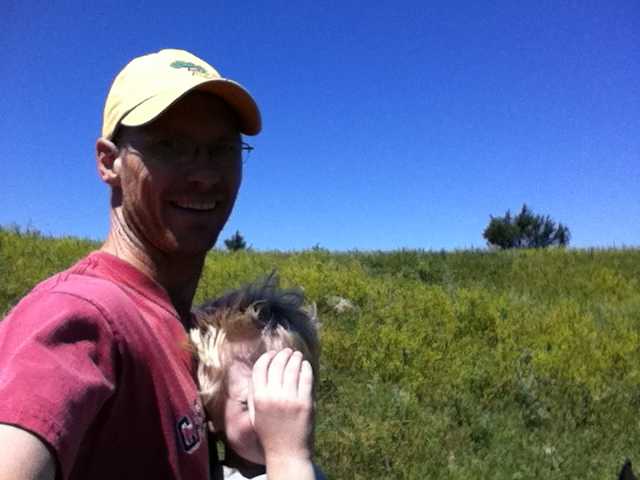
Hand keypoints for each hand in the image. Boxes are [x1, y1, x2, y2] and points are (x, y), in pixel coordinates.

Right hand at [249, 348, 313, 463]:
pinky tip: (306, 365)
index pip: (260, 368)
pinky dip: (306, 368)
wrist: (286, 452)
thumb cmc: (269, 432)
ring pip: (293, 369)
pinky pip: (306, 379)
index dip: (267, 357)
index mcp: (259, 398)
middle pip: (277, 365)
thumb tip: (259, 372)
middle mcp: (273, 396)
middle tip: (288, 351)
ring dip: (295, 358)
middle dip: (283, 355)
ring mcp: (290, 399)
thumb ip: (254, 394)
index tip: (272, 353)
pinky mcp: (305, 403)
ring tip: (297, 355)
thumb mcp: (255, 413)